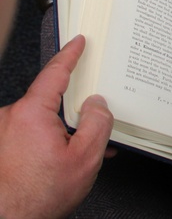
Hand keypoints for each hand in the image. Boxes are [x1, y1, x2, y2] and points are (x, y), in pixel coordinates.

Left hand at [0, 35, 113, 218]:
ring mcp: (3, 133)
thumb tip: (97, 104)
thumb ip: (98, 122)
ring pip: (41, 120)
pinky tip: (63, 160)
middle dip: (74, 112)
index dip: (70, 54)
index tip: (78, 42)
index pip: (54, 73)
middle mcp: (11, 118)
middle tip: (94, 127)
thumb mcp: (85, 156)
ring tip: (80, 155)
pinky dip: (48, 142)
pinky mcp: (0, 148)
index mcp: (31, 112)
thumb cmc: (39, 194)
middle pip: (51, 100)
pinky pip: (30, 134)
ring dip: (62, 132)